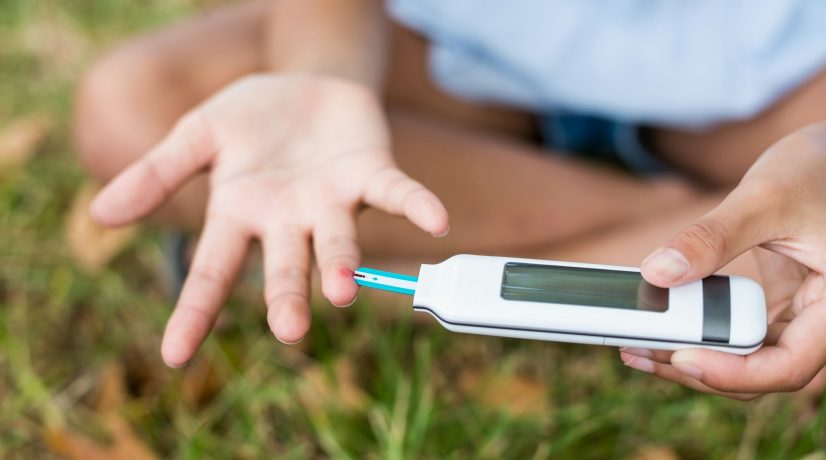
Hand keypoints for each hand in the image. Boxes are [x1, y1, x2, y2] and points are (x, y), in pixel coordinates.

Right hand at [90, 74, 448, 366]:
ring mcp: (332, 201)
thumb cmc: (251, 119)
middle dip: (287, 297)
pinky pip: (395, 194)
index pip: (212, 270)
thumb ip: (157, 174)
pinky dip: (415, 207)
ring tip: (341, 291)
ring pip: (338, 242)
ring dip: (342, 265)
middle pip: (285, 267)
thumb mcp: (198, 135)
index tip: (175, 355)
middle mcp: (289, 220)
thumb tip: (100, 215)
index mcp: (242, 214)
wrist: (306, 81)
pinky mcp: (371, 174)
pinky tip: (435, 222)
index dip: (195, 311)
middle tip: (290, 330)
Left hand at [622, 120, 825, 398]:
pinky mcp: (785, 306)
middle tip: (638, 351)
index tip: (680, 358)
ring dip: (696, 355)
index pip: (789, 366)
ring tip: (637, 344)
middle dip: (698, 369)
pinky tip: (663, 324)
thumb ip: (712, 237)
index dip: (733, 373)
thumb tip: (657, 274)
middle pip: (762, 371)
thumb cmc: (820, 169)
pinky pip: (745, 333)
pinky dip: (706, 332)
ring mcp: (807, 317)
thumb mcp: (765, 196)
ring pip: (751, 359)